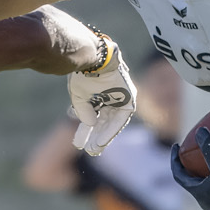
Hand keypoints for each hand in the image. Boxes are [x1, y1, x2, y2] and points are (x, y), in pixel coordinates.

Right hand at [69, 34, 134, 153]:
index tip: (79, 144)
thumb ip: (84, 112)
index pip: (94, 117)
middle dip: (96, 137)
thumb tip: (90, 124)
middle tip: (89, 151)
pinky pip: (120, 119)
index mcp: (99, 95)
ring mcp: (121, 98)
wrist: (94, 58)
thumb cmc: (85, 75)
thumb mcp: (79, 97)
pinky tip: (101, 140)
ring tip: (93, 149)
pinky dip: (111, 130)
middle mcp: (111, 97)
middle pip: (104, 122)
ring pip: (112, 123)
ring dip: (103, 136)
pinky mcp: (130, 98)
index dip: (86, 131)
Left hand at [170, 126, 209, 209]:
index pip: (179, 175)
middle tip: (192, 157)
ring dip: (206, 177)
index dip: (175, 160)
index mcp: (198, 192)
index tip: (176, 147)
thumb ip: (209, 148)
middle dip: (191, 169)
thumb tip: (200, 131)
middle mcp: (205, 202)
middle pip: (192, 183)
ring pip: (207, 190)